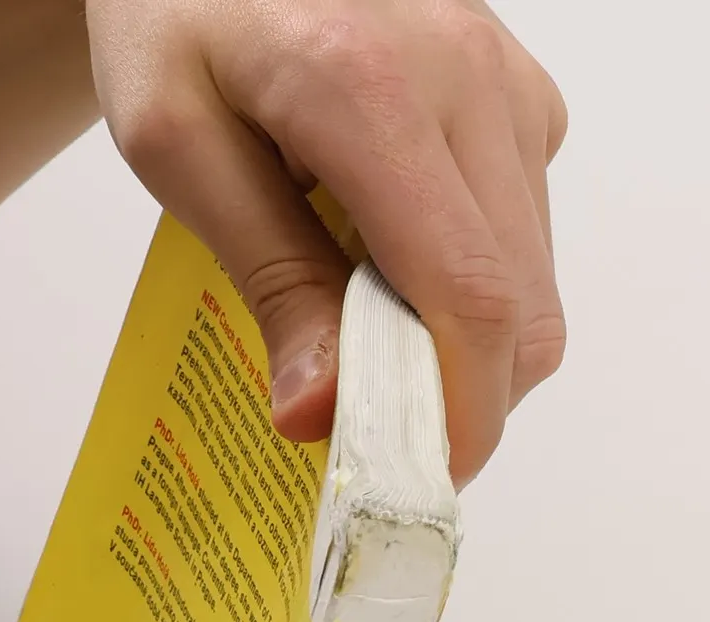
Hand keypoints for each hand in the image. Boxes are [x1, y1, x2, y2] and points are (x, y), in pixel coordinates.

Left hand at [87, 0, 567, 485]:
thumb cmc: (175, 10)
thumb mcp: (177, 143)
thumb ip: (266, 276)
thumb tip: (322, 414)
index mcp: (372, 89)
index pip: (468, 297)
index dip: (460, 418)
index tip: (414, 485)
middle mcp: (467, 76)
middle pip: (522, 305)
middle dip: (464, 404)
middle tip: (377, 444)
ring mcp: (506, 77)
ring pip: (534, 276)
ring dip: (467, 350)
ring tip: (368, 356)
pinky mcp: (517, 88)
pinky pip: (523, 229)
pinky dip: (473, 288)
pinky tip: (391, 279)